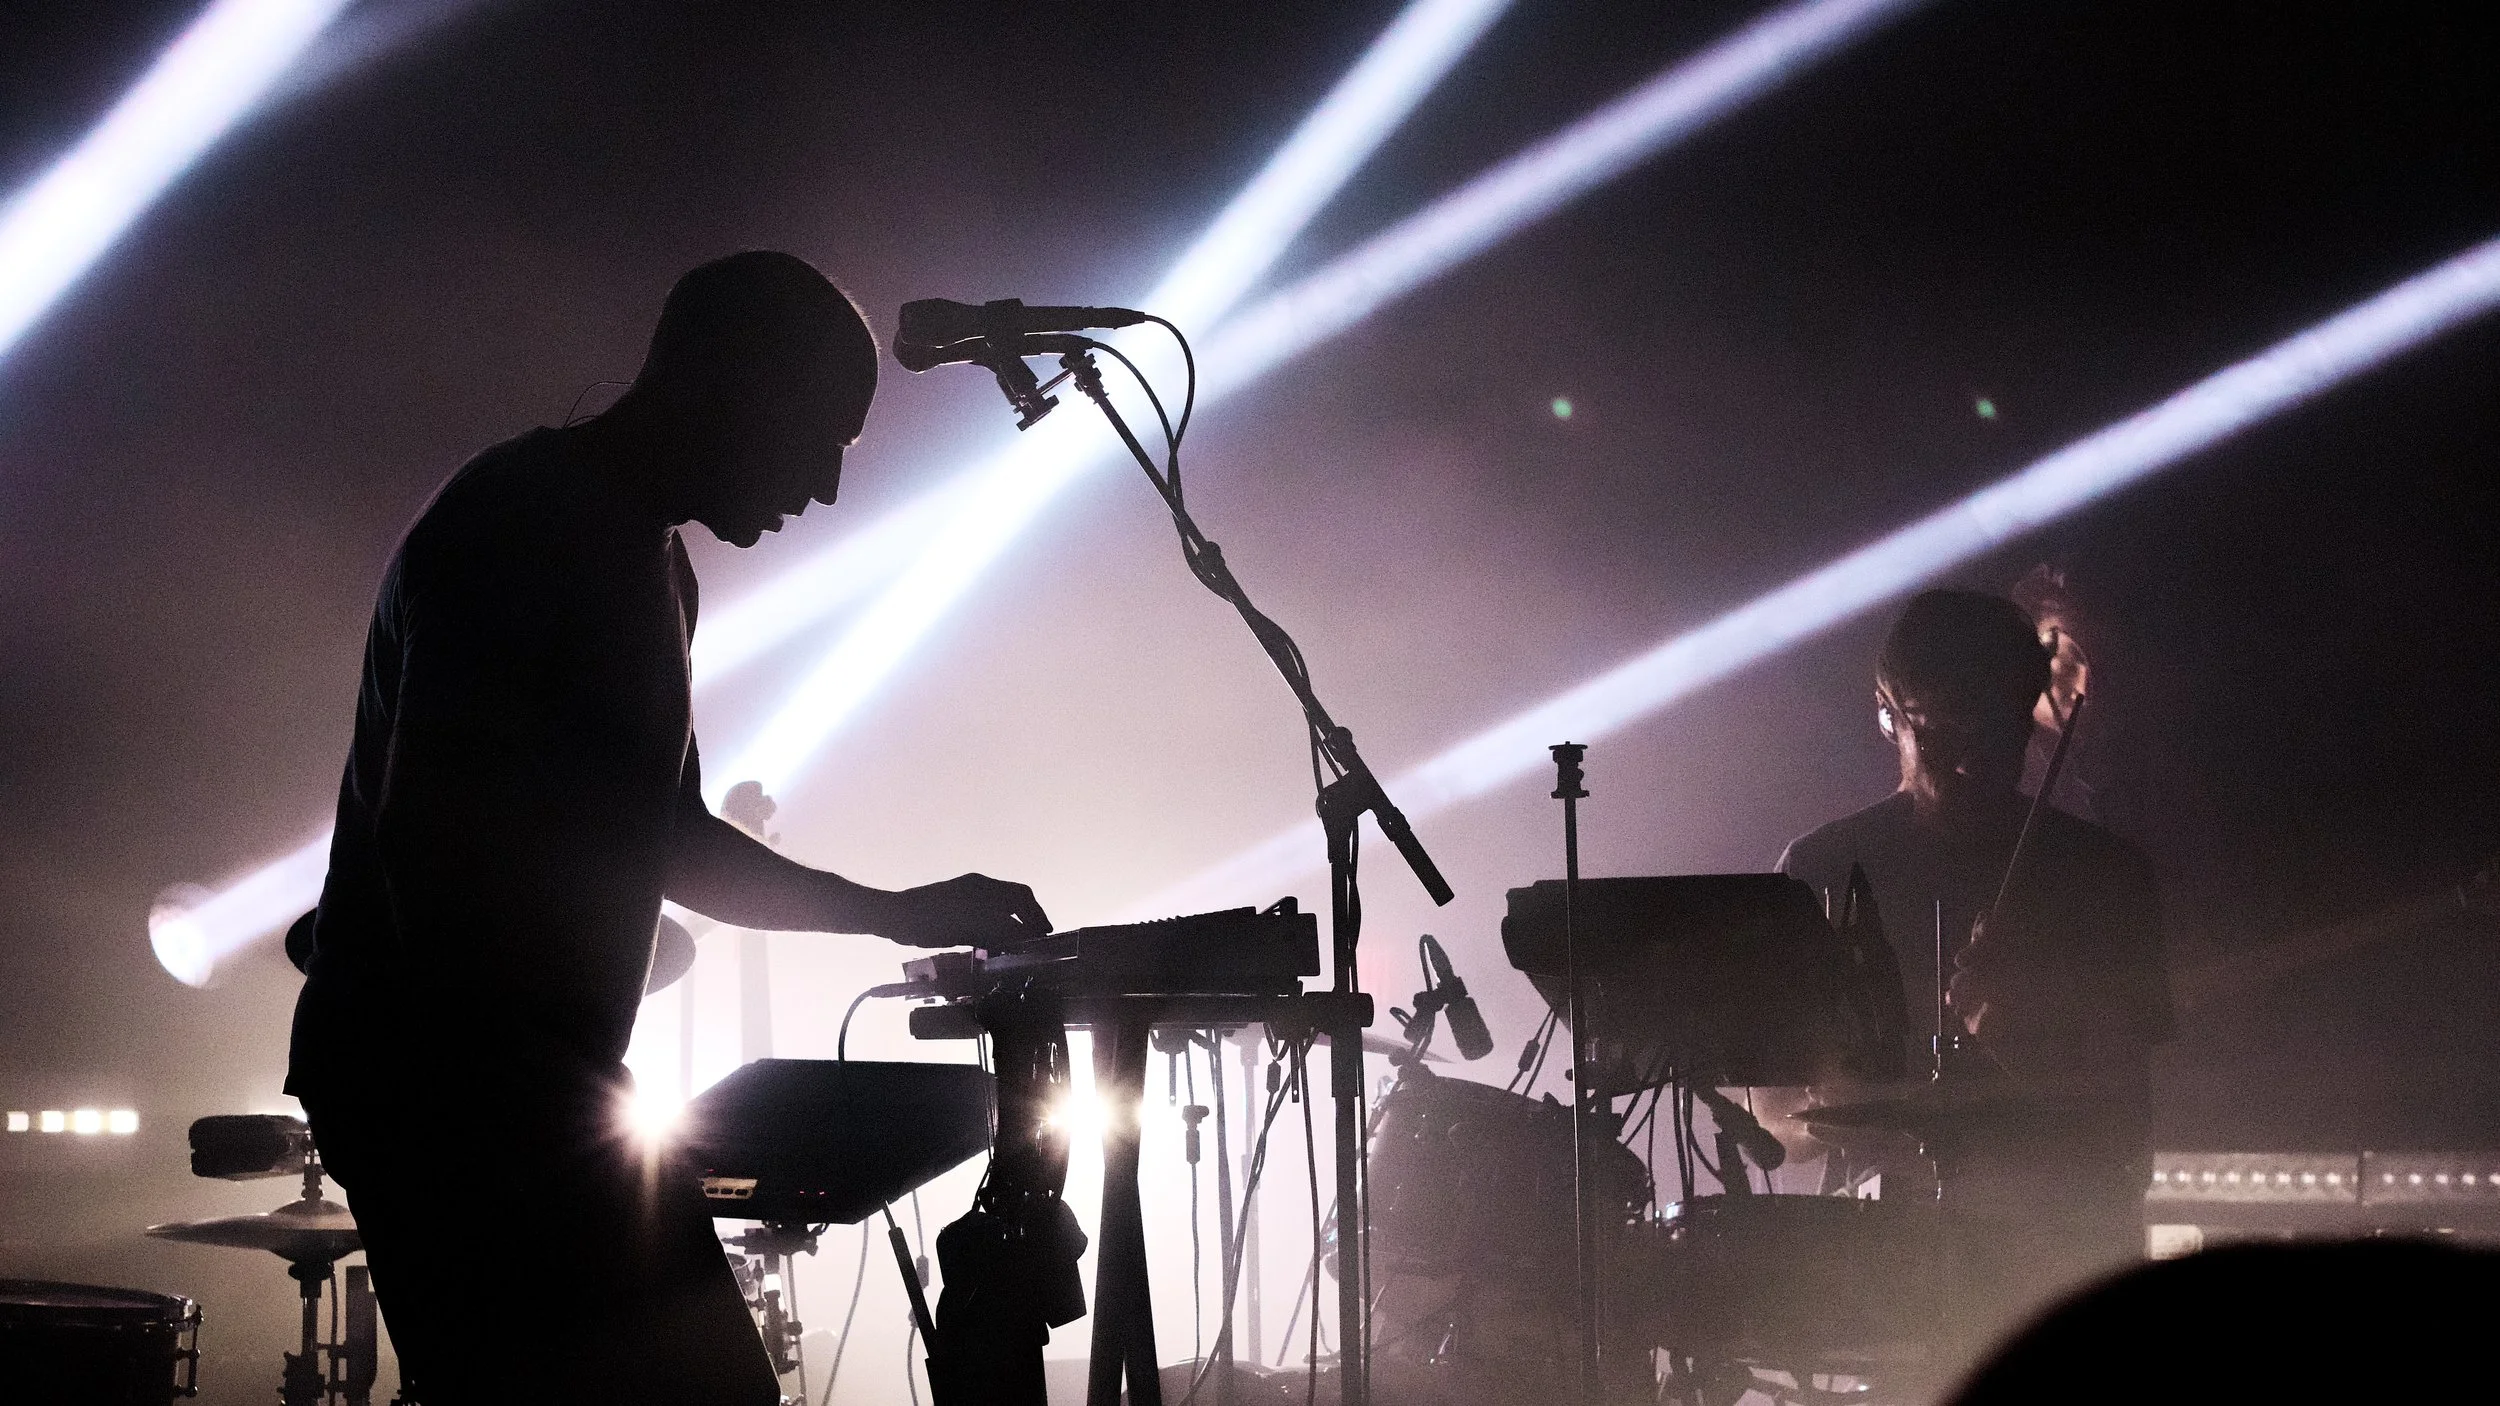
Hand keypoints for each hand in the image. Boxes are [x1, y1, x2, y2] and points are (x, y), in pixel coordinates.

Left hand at [870, 873, 1050, 949]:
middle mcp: (978, 888)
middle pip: (1013, 900)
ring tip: (1018, 945)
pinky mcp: (955, 908)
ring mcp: (965, 896)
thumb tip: (1026, 937)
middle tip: (1036, 941)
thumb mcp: (971, 927)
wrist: (896, 917)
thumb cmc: (932, 920)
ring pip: (999, 908)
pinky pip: (984, 915)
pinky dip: (995, 927)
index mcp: (985, 886)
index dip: (1037, 915)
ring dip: (1012, 924)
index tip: (1046, 934)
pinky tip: (993, 943)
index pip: (1022, 896)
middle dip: (1028, 919)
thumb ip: (1000, 930)